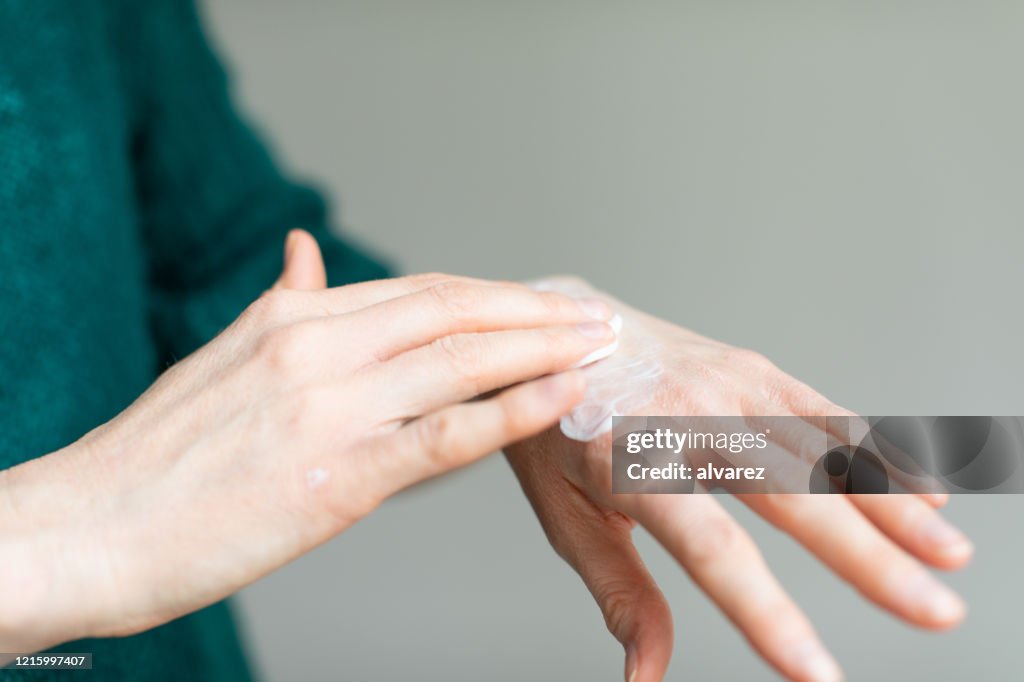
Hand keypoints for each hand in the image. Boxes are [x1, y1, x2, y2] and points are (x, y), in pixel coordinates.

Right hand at [0, 233, 618, 653]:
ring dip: (543, 349)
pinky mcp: (337, 475)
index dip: (492, 295)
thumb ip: (280, 304)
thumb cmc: (156, 456)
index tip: (540, 302)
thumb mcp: (221, 357)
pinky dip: (513, 410)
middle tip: (593, 313)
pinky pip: (446, 433)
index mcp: (291, 317)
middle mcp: (316, 345)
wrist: (90, 527)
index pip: (420, 291)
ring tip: (599, 345)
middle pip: (453, 311)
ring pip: (462, 360)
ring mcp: (329, 406)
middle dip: (533, 311)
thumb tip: (303, 251)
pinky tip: (562, 397)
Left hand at [506, 278, 972, 681]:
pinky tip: (923, 491)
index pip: (711, 550)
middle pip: (791, 497)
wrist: (552, 330)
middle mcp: (687, 418)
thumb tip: (645, 675)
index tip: (816, 673)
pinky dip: (877, 452)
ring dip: (893, 505)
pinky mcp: (751, 368)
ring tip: (949, 558)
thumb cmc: (555, 430)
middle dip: (870, 561)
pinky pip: (825, 413)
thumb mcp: (564, 513)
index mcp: (630, 464)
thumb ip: (617, 589)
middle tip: (935, 613)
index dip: (766, 614)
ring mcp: (726, 385)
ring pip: (823, 450)